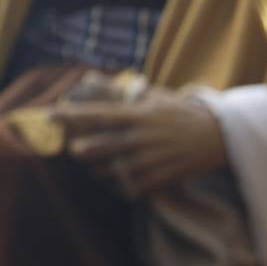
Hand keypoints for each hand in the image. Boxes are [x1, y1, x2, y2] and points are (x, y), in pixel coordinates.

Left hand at [55, 87, 226, 197]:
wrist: (217, 136)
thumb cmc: (178, 113)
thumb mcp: (152, 96)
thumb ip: (119, 91)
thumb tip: (89, 78)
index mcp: (137, 115)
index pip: (98, 114)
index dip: (72, 115)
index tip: (49, 114)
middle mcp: (141, 138)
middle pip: (102, 146)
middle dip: (82, 149)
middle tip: (72, 148)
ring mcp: (150, 160)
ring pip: (112, 170)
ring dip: (96, 169)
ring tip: (92, 164)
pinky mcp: (160, 179)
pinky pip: (129, 187)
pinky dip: (116, 185)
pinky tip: (113, 180)